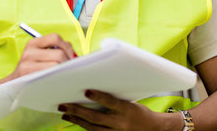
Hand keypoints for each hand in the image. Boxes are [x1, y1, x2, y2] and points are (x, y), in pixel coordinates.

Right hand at [9, 33, 76, 78]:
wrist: (13, 86)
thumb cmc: (31, 71)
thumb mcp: (39, 56)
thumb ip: (55, 50)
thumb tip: (74, 54)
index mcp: (33, 44)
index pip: (55, 37)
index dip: (67, 46)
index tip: (71, 56)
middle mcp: (29, 52)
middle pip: (59, 54)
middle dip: (69, 62)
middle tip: (71, 69)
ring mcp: (28, 65)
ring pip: (56, 65)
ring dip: (64, 70)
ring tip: (65, 75)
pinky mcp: (29, 77)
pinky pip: (51, 75)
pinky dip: (58, 77)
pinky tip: (58, 80)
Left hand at [58, 90, 179, 130]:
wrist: (152, 129)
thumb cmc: (139, 111)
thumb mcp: (130, 101)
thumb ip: (113, 97)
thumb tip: (93, 88)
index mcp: (127, 110)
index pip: (111, 102)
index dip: (99, 97)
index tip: (86, 91)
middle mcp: (121, 123)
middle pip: (96, 118)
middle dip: (78, 111)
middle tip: (63, 105)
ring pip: (93, 128)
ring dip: (77, 120)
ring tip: (64, 113)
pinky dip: (83, 126)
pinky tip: (74, 120)